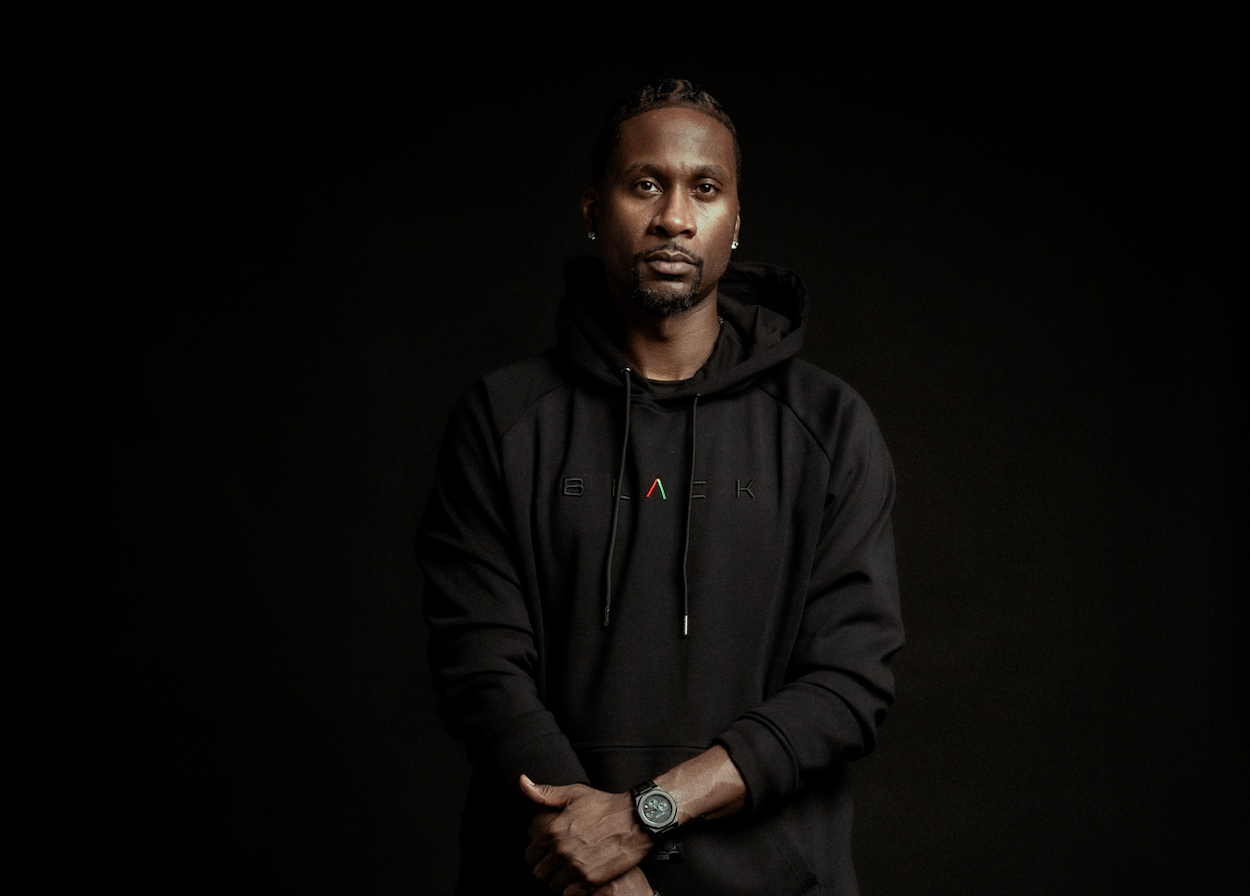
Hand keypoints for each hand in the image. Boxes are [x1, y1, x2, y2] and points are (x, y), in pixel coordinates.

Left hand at [520, 775, 652, 894]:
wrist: (637, 819)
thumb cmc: (607, 806)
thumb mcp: (575, 793)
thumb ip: (545, 793)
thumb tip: (523, 782)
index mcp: (554, 830)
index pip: (530, 854)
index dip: (538, 854)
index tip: (548, 853)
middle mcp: (561, 850)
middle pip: (539, 873)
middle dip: (547, 869)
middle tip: (558, 864)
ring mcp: (575, 867)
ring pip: (552, 886)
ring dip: (559, 881)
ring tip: (570, 872)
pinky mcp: (591, 880)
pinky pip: (569, 895)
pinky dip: (572, 890)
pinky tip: (580, 880)